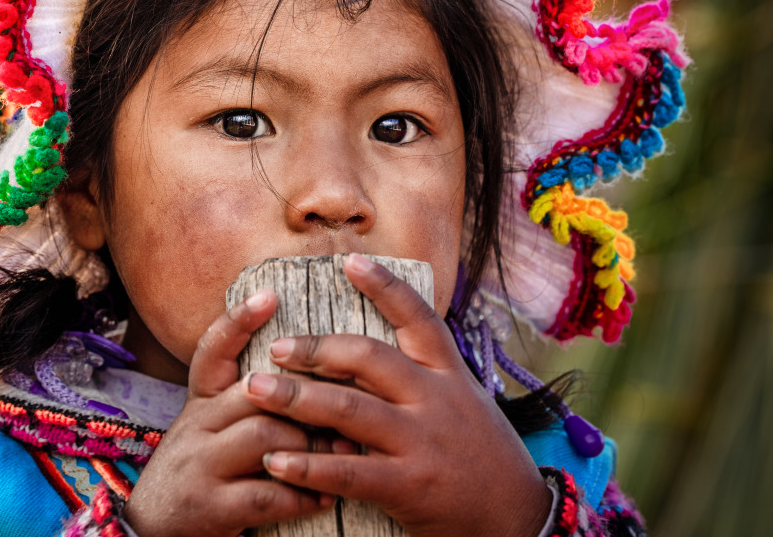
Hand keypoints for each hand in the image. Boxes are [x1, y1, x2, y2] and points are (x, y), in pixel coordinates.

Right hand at [123, 290, 334, 536]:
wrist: (153, 530)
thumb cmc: (202, 470)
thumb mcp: (213, 427)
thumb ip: (250, 402)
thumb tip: (312, 377)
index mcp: (200, 401)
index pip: (212, 350)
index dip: (237, 320)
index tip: (269, 295)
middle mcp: (196, 426)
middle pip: (257, 393)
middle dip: (308, 399)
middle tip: (353, 403)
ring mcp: (199, 466)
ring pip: (264, 438)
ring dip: (314, 446)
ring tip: (347, 452)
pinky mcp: (208, 508)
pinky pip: (264, 495)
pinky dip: (302, 495)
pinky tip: (326, 497)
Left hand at [240, 254, 551, 536]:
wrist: (517, 518)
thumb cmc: (482, 454)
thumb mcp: (465, 401)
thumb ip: (424, 375)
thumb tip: (371, 350)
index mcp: (449, 373)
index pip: (417, 316)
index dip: (384, 285)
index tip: (350, 260)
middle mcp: (435, 399)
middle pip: (368, 357)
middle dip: (316, 349)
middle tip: (275, 347)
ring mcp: (421, 442)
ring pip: (349, 409)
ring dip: (297, 397)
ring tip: (255, 390)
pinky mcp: (409, 486)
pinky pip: (349, 472)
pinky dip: (308, 466)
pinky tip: (275, 462)